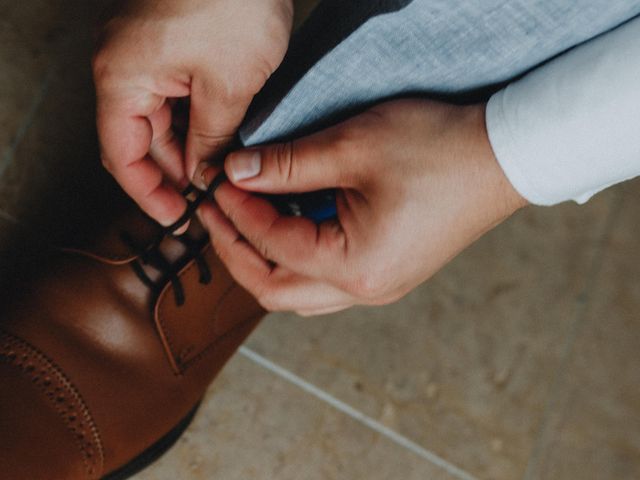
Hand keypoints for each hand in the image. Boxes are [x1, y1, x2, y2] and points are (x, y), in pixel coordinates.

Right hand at [93, 0, 292, 227]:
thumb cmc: (234, 3)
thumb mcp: (229, 87)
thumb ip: (211, 139)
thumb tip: (203, 175)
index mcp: (122, 78)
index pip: (122, 156)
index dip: (148, 194)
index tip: (176, 218)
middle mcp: (123, 67)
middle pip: (139, 141)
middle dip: (172, 174)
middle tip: (206, 202)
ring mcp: (145, 54)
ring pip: (160, 122)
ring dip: (187, 150)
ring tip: (218, 177)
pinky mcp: (168, 46)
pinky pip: (174, 97)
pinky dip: (194, 123)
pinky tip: (220, 141)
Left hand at [198, 99, 527, 315]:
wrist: (504, 156)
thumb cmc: (438, 149)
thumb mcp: (353, 147)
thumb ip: (287, 165)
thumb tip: (237, 172)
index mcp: (355, 267)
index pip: (271, 245)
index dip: (236, 212)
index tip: (218, 181)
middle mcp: (365, 290)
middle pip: (275, 290)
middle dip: (236, 251)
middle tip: (216, 213)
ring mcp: (378, 286)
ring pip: (298, 292)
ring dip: (264, 259)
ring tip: (245, 220)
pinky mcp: (387, 272)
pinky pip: (325, 282)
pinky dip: (296, 258)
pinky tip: (288, 226)